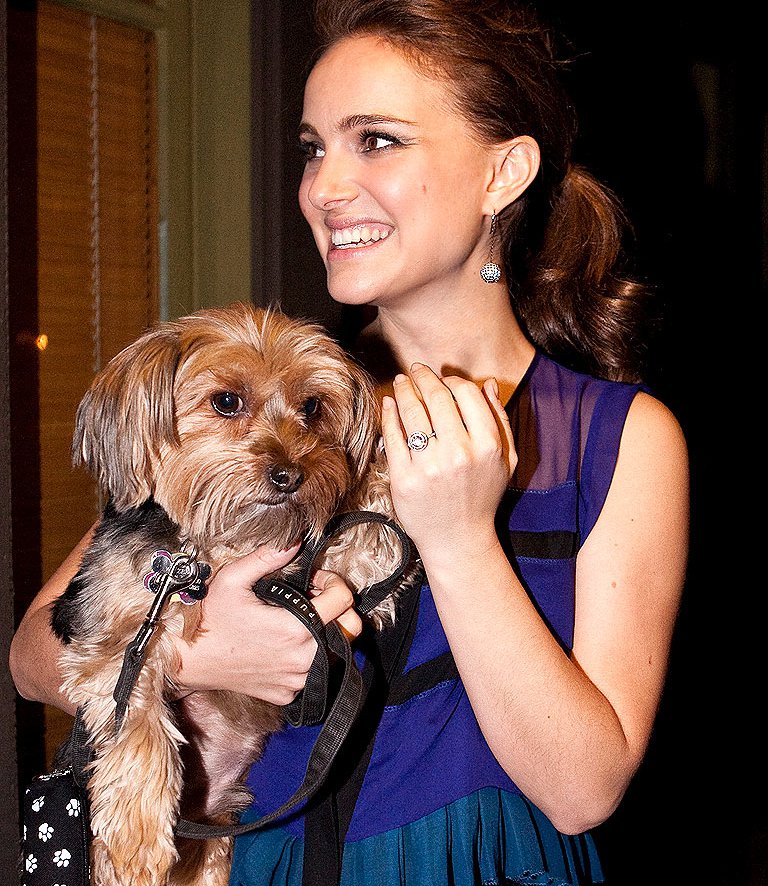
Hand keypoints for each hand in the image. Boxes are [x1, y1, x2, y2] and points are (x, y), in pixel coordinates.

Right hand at [175, 545, 362, 703]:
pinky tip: (285, 644)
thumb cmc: (210, 620)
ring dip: (325, 633)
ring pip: (335, 652)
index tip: (315, 581)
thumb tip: (294, 540)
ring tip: (298, 620)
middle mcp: (303, 658)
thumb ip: (266, 558)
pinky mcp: (289, 694)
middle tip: (312, 600)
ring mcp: (297, 679)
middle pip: (350, 629)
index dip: (333, 582)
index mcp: (296, 628)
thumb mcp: (233, 580)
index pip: (344, 600)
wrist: (190, 662)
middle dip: (337, 609)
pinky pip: (314, 672)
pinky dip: (308, 657)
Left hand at [381, 363, 515, 562]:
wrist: (458, 540)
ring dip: (404, 390)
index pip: (466, 394)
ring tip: (401, 382)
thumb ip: (500, 420)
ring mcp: (429, 467)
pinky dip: (389, 414)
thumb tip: (489, 384)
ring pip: (412, 412)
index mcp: (487, 446)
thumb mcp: (506, 460)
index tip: (443, 380)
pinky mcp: (404, 479)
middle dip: (424, 377)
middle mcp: (459, 454)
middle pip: (436, 398)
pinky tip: (388, 404)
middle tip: (416, 370)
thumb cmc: (482, 497)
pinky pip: (393, 436)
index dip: (452, 381)